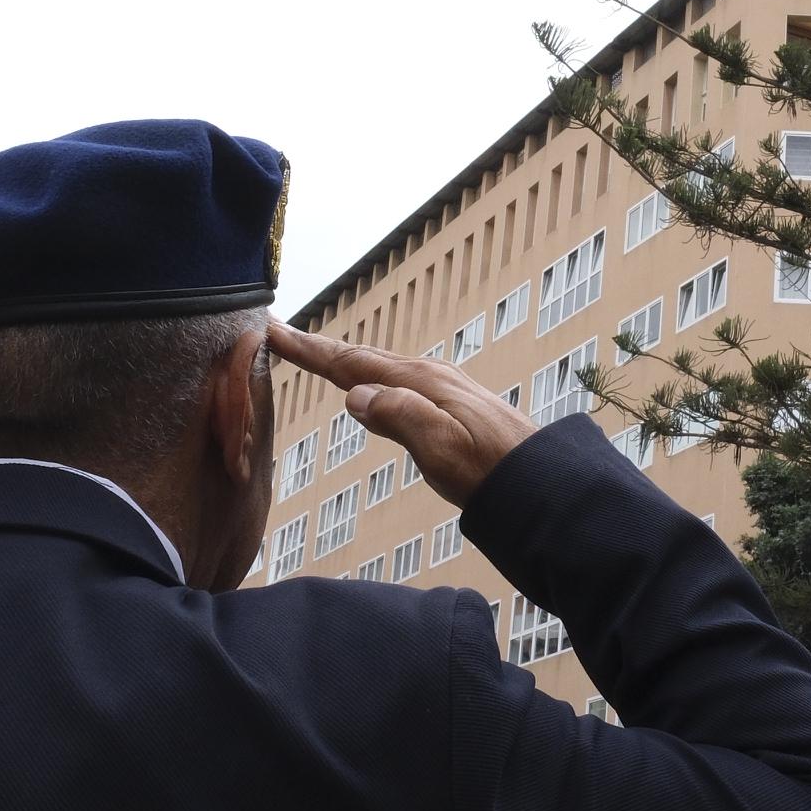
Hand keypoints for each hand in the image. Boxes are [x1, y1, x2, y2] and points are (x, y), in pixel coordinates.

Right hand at [269, 322, 531, 502]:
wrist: (538, 479)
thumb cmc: (489, 468)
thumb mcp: (440, 447)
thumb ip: (399, 417)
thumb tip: (354, 396)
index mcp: (419, 383)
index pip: (351, 362)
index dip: (309, 349)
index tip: (272, 331)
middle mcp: (426, 377)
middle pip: (361, 357)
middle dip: (318, 346)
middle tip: (278, 334)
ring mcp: (438, 389)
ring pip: (378, 368)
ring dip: (342, 360)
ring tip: (312, 354)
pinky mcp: (447, 405)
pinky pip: (394, 382)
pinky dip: (368, 376)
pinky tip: (368, 387)